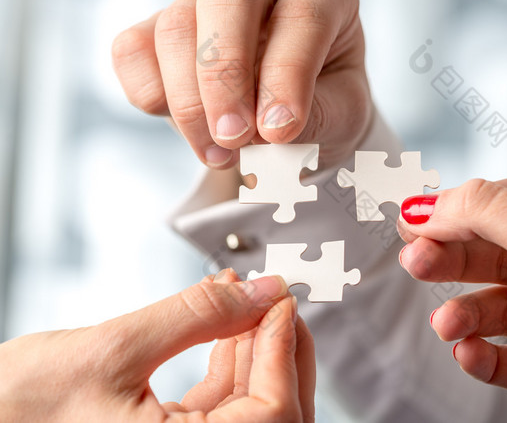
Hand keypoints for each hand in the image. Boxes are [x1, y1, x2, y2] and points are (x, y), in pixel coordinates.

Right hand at [0, 271, 314, 421]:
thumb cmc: (20, 407)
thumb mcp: (116, 348)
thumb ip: (199, 316)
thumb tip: (263, 292)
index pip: (274, 412)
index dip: (285, 349)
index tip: (283, 299)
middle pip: (273, 411)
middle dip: (280, 349)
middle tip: (275, 299)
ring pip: (250, 403)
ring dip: (254, 347)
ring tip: (246, 298)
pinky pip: (221, 402)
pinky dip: (228, 359)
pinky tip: (224, 321)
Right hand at [112, 0, 369, 168]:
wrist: (292, 113)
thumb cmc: (327, 102)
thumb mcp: (343, 114)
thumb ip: (314, 118)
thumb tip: (262, 132)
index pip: (302, 16)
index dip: (287, 76)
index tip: (280, 131)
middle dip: (224, 77)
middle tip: (234, 138)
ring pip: (175, 26)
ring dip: (189, 102)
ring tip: (220, 154)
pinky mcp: (159, 26)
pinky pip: (133, 49)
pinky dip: (151, 95)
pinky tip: (190, 130)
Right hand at [397, 179, 506, 421]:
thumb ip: (490, 212)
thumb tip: (429, 203)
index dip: (463, 209)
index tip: (416, 219)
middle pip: (505, 253)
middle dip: (457, 259)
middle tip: (415, 262)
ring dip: (470, 314)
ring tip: (447, 325)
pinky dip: (489, 356)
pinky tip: (470, 354)